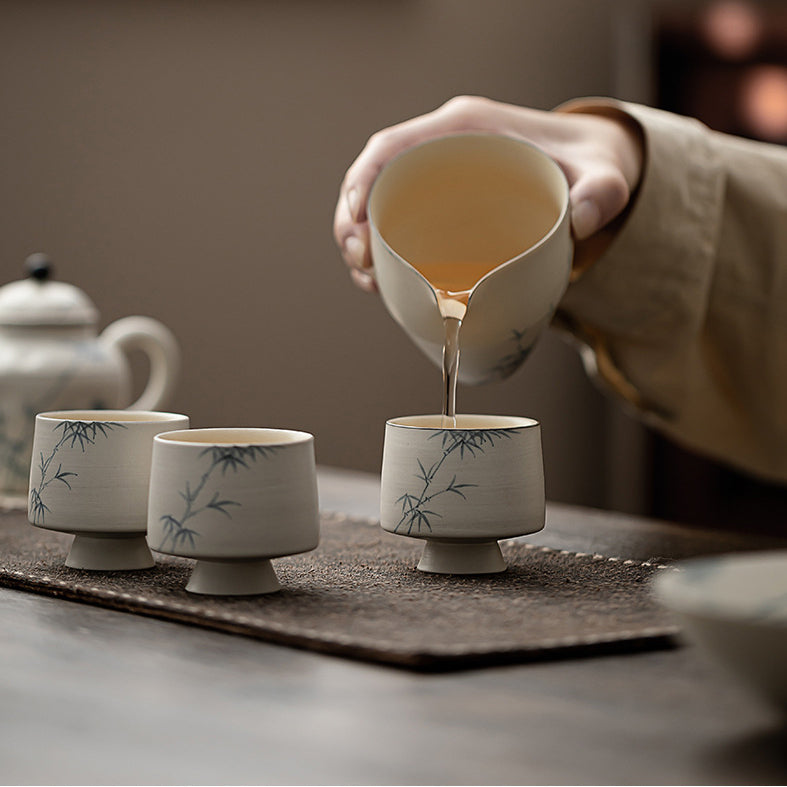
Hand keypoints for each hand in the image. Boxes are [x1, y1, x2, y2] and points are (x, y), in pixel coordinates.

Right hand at [333, 95, 643, 291]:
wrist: (592, 168)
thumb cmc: (589, 165)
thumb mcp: (603, 174)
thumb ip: (601, 193)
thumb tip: (579, 222)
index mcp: (465, 128)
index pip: (393, 145)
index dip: (362, 181)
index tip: (356, 223)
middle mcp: (443, 149)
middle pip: (375, 176)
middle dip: (353, 221)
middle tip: (360, 264)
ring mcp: (439, 178)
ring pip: (379, 202)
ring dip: (361, 240)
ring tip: (367, 280)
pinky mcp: (441, 205)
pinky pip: (398, 223)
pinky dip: (383, 252)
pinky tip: (383, 283)